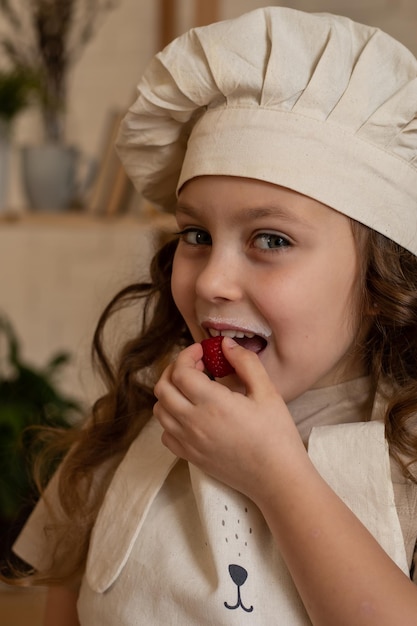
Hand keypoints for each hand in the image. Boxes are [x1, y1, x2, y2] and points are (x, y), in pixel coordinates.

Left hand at [153, 338, 305, 501]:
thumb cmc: (276, 435)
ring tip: (191, 388)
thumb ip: (245, 363)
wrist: (277, 478)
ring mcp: (188, 442)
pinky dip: (170, 419)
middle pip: (163, 388)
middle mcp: (193, 423)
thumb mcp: (268, 392)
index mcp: (212, 404)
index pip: (181, 372)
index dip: (187, 355)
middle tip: (195, 365)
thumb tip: (225, 344)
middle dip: (174, 370)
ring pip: (159, 410)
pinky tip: (190, 414)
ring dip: (170, 393)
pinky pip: (166, 434)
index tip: (202, 351)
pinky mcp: (190, 457)